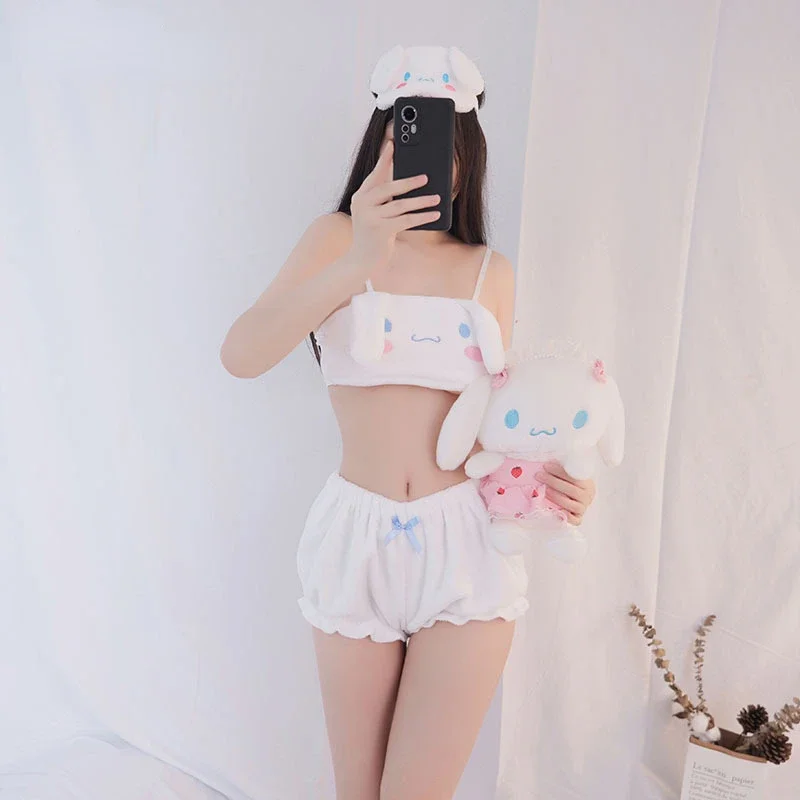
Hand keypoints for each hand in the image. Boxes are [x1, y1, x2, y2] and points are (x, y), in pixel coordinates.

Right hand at [348, 140, 441, 276]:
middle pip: (388, 187)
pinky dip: (422, 216)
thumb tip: (409, 182)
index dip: (384, 159)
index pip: (374, 174)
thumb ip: (386, 199)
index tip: (393, 144)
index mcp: (360, 196)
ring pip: (400, 204)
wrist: (361, 260)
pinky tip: (434, 214)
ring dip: (421, 201)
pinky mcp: (380, 230)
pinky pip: (406, 220)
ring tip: (437, 197)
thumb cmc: (373, 235)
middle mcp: (362, 204)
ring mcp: (370, 217)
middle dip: (409, 181)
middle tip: (426, 177)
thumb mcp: (376, 214)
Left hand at [535, 463, 595, 525]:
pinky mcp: (579, 518)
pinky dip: (566, 517)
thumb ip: (563, 470)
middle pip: (571, 490)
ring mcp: (583, 508)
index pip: (574, 476)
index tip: (546, 466)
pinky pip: (575, 521)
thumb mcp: (570, 474)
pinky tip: (555, 510)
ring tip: (544, 491)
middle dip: (553, 482)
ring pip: (572, 505)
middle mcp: (587, 496)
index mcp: (587, 483)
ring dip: (556, 497)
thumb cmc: (571, 483)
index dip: (559, 471)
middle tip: (539, 476)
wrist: (581, 495)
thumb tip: (546, 463)